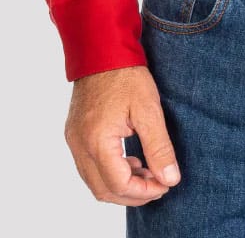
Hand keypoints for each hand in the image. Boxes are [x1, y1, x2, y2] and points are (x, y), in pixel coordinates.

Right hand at [64, 65, 181, 206]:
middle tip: (158, 183)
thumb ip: (159, 147)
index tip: (165, 184)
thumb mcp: (149, 109)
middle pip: (104, 190)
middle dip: (133, 194)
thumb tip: (170, 179)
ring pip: (94, 182)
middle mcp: (80, 145)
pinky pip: (89, 167)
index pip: (119, 185)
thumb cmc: (125, 75)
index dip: (144, 191)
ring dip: (121, 185)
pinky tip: (130, 159)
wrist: (102, 49)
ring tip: (147, 170)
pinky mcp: (74, 134)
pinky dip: (109, 172)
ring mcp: (74, 140)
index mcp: (97, 140)